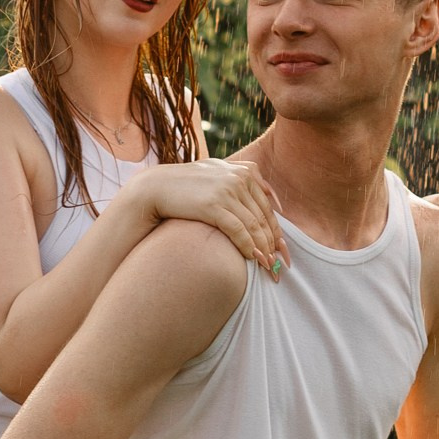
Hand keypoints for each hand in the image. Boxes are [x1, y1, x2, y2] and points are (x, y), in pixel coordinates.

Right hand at [146, 160, 288, 276]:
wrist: (156, 187)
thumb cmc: (188, 184)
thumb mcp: (218, 171)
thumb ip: (244, 177)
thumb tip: (272, 195)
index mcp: (245, 171)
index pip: (268, 206)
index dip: (277, 231)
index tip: (283, 250)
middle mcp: (239, 179)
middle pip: (264, 217)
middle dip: (273, 244)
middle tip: (279, 264)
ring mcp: (227, 190)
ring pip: (254, 225)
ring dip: (263, 249)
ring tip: (268, 266)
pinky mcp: (213, 204)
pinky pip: (238, 230)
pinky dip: (248, 246)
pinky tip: (253, 259)